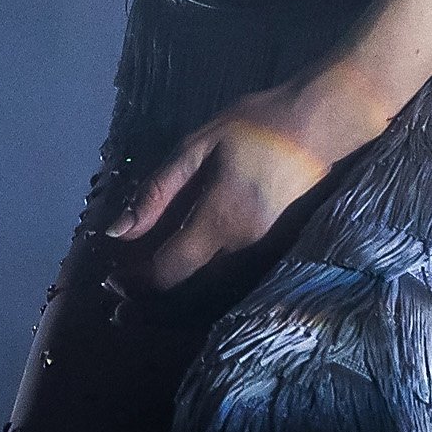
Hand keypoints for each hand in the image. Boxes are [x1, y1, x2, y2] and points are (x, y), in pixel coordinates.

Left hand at [100, 65, 398, 289]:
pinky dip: (203, 295)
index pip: (169, 270)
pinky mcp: (276, 254)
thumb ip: (157, 192)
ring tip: (142, 305)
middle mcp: (243, 248)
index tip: (111, 279)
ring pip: (212, 296)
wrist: (320, 126)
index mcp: (219, 220)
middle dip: (150, 304)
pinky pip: (233, 287)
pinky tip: (183, 289)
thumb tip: (118, 230)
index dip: (136, 282)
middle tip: (118, 305)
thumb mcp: (196, 147)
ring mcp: (264, 255)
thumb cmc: (254, 128)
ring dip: (175, 306)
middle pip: (189, 294)